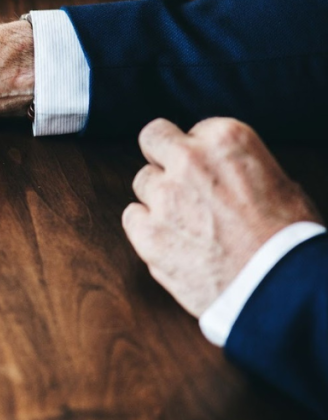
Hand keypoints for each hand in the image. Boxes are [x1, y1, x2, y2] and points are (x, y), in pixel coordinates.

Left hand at [123, 118, 321, 316]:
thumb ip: (235, 165)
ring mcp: (164, 196)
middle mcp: (189, 160)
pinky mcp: (147, 232)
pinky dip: (146, 228)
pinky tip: (173, 242)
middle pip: (153, 138)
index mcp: (226, 139)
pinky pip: (132, 217)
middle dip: (164, 157)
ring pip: (143, 182)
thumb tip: (218, 168)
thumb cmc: (288, 239)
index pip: (192, 130)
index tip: (211, 173)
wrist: (279, 289)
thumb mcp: (278, 181)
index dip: (202, 154)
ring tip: (189, 224)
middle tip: (180, 181)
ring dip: (158, 198)